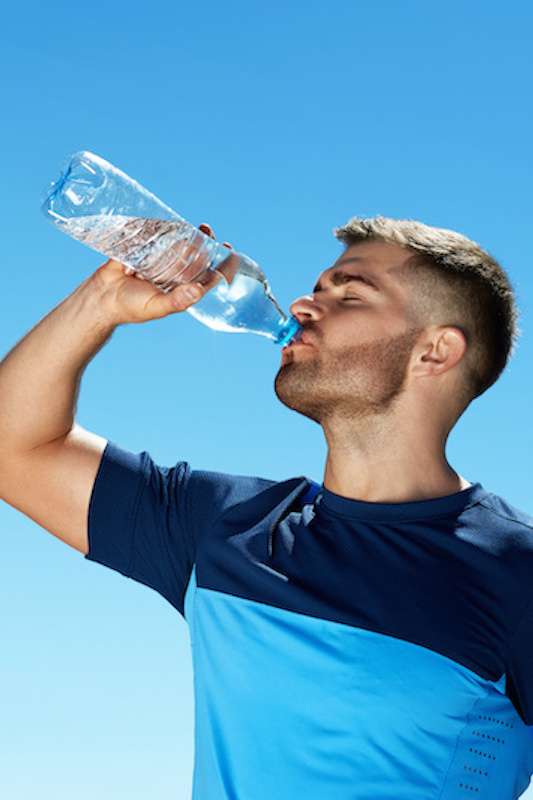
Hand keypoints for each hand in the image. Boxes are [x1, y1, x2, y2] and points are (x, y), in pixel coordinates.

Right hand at [92, 222, 233, 324]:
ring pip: (180, 244)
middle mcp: (175, 275)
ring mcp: (161, 261)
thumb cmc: (131, 307)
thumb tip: (198, 292)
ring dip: (188, 233)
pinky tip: (169, 223)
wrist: (101, 297)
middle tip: (207, 231)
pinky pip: (158, 236)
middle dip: (205, 242)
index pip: (209, 277)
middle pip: (197, 255)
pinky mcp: (145, 250)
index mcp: (182, 289)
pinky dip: (164, 228)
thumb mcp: (156, 306)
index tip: (232, 252)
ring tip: (193, 226)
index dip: (223, 266)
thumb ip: (176, 301)